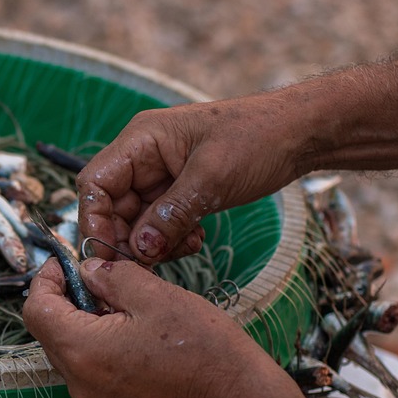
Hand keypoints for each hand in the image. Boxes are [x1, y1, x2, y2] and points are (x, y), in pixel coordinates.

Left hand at [22, 257, 286, 397]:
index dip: (48, 278)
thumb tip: (86, 270)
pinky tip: (133, 331)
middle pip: (49, 330)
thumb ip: (110, 276)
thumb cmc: (202, 348)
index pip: (36, 308)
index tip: (71, 261)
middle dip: (67, 298)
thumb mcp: (154, 295)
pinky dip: (98, 344)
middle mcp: (77, 382)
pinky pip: (89, 369)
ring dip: (84, 321)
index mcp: (81, 350)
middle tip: (101, 277)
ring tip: (123, 304)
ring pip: (68, 350)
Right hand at [77, 95, 302, 263]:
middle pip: (112, 207)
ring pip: (137, 220)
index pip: (96, 184)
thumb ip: (170, 215)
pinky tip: (195, 241)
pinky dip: (171, 239)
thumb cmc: (258, 138)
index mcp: (141, 141)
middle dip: (128, 239)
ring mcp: (161, 175)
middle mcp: (144, 158)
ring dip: (153, 243)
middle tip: (149, 264)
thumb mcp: (212, 178)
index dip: (95, 221)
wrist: (302, 133)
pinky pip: (160, 223)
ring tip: (184, 247)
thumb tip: (138, 250)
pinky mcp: (180, 191)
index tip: (108, 254)